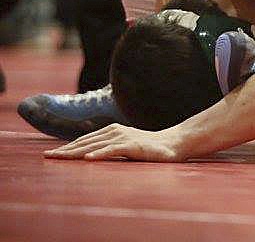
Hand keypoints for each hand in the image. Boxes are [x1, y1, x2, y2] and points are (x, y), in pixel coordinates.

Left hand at [44, 123, 184, 161]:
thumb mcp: (126, 144)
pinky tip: (88, 158)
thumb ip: (111, 146)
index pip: (85, 140)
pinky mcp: (131, 145)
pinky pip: (112, 150)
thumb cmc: (149, 147)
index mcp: (112, 130)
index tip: (51, 155)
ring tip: (59, 157)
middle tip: (47, 157)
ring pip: (94, 146)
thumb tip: (92, 153)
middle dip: (65, 150)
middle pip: (85, 142)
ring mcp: (123, 137)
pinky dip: (99, 154)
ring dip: (75, 152)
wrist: (173, 144)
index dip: (67, 147)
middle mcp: (115, 131)